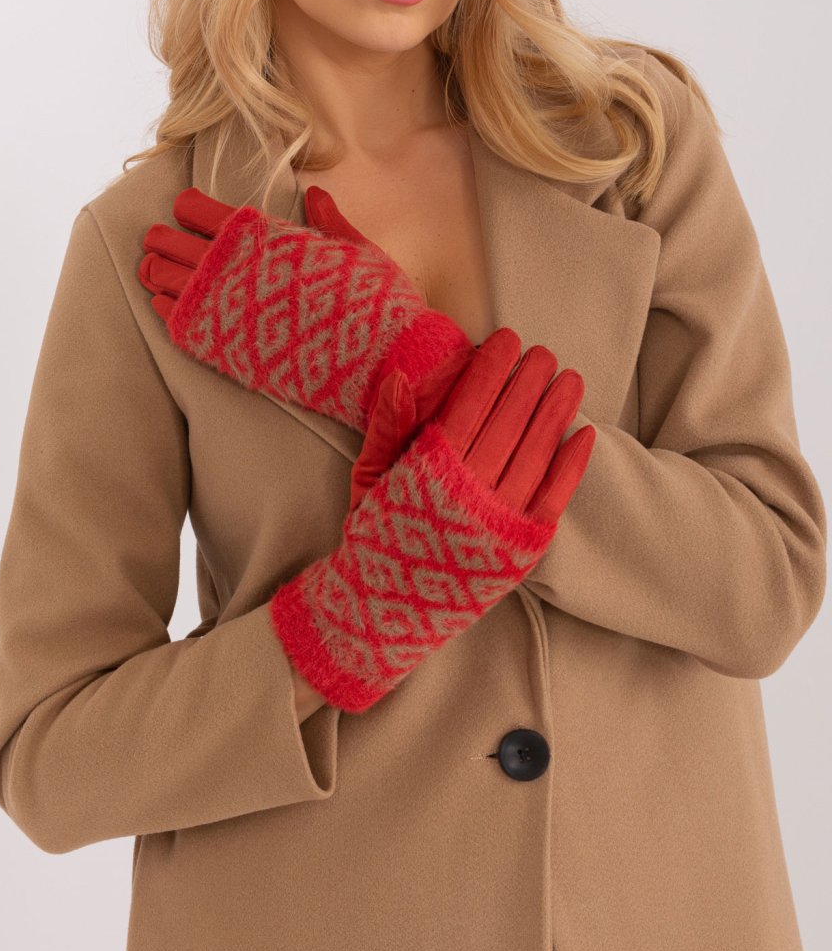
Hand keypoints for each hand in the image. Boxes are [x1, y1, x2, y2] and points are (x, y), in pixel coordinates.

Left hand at [138, 187, 473, 432]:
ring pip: (168, 280)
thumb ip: (330, 223)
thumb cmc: (381, 304)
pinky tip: (162, 304)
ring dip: (156, 269)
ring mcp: (227, 308)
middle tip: (156, 237)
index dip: (190, 206)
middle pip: (177, 243)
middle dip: (163, 237)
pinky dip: (165, 309)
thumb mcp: (361, 252)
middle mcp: (240, 268)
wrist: (384, 363)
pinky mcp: (224, 347)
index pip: (208, 211)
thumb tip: (314, 193)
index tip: (183, 206)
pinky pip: (177, 322)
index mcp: (270, 237)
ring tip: (150, 266)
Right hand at [269, 327, 595, 712]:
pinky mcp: (521, 550)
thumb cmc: (373, 535)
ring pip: (538, 453)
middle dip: (529, 380)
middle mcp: (469, 492)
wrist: (382, 610)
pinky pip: (553, 498)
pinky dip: (572, 465)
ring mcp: (499, 522)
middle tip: (543, 351)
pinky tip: (584, 434)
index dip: (492, 367)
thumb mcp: (367, 477)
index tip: (505, 340)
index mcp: (429, 468)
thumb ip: (388, 426)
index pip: (471, 402)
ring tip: (570, 379)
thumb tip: (403, 376)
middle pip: (510, 421)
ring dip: (557, 411)